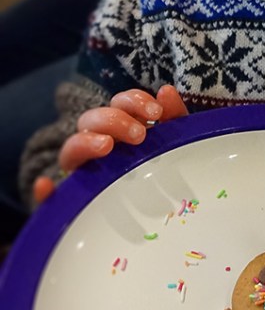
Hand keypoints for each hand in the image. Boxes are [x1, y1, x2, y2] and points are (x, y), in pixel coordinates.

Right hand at [33, 86, 187, 203]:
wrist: (162, 218)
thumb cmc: (166, 171)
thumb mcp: (175, 143)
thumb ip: (173, 116)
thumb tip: (166, 91)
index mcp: (122, 129)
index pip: (118, 104)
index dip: (133, 101)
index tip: (155, 113)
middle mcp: (99, 146)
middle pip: (91, 119)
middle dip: (114, 119)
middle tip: (139, 135)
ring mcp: (84, 172)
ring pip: (70, 149)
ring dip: (85, 142)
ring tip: (107, 147)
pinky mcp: (72, 201)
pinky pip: (51, 198)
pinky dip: (45, 191)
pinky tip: (46, 187)